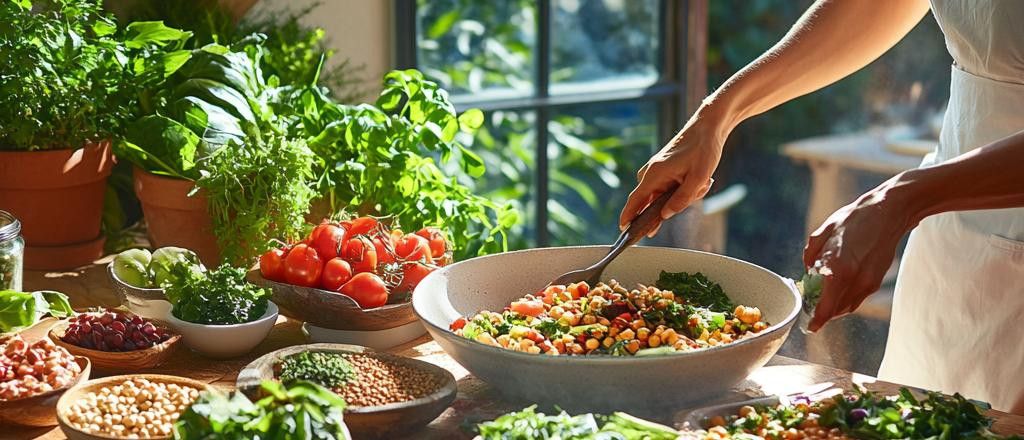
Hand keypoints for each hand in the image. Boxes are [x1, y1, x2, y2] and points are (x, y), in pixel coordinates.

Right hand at [619, 113, 727, 232]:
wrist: (707, 128)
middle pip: (653, 203)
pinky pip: (670, 190)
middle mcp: (651, 173)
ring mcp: (657, 172)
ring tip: (702, 182)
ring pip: (665, 197)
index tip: (623, 231)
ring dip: (684, 196)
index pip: (635, 200)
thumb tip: (665, 216)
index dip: (628, 216)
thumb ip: (682, 199)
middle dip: (674, 205)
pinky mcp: (664, 171)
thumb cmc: (703, 149)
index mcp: (654, 174)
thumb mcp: (698, 178)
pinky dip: (685, 189)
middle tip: (696, 191)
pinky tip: (700, 181)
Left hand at [803, 178, 915, 330]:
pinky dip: (844, 300)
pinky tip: (835, 291)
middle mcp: (855, 279)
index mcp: (839, 267)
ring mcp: (869, 282)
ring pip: (846, 307)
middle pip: (835, 310)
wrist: (890, 212)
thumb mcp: (825, 230)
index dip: (817, 319)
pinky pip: (856, 299)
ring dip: (833, 308)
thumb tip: (808, 270)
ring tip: (820, 300)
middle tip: (809, 309)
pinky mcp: (876, 281)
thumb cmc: (855, 218)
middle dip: (821, 313)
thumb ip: (811, 253)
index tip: (810, 327)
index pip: (826, 305)